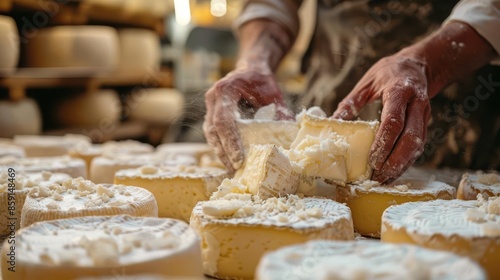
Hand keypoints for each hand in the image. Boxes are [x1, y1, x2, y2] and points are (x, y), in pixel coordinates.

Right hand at [204, 65, 292, 171]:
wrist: (251, 69)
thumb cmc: (262, 81)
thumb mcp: (273, 95)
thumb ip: (280, 113)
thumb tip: (290, 138)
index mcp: (225, 90)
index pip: (223, 121)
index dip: (230, 142)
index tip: (239, 159)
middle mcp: (213, 98)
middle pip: (213, 131)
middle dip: (224, 152)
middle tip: (236, 169)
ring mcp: (209, 106)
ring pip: (210, 134)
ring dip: (221, 152)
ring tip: (233, 169)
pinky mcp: (211, 113)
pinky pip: (213, 133)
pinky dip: (221, 146)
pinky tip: (231, 159)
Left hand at [333, 53, 430, 182]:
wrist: (420, 65)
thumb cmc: (389, 72)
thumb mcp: (366, 82)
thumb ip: (351, 102)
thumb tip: (333, 122)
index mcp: (400, 90)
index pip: (394, 121)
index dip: (384, 143)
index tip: (372, 160)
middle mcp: (416, 103)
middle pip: (411, 138)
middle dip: (395, 161)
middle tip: (378, 177)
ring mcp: (424, 114)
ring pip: (418, 145)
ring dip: (402, 165)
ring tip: (384, 179)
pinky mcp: (426, 123)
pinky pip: (419, 146)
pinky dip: (407, 161)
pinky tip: (393, 172)